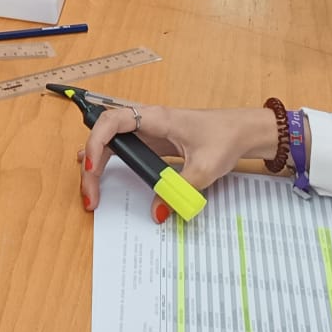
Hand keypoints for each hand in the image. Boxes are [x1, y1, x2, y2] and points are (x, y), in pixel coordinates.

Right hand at [76, 102, 279, 218]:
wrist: (242, 131)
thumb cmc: (224, 138)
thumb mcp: (204, 168)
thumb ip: (180, 190)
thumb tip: (157, 213)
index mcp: (155, 118)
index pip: (112, 121)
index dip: (96, 142)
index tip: (90, 168)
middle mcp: (145, 121)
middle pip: (105, 135)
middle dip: (91, 163)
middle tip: (91, 195)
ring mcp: (147, 131)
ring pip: (110, 141)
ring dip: (97, 163)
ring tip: (90, 189)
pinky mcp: (152, 142)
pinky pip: (123, 148)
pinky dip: (108, 161)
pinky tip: (98, 171)